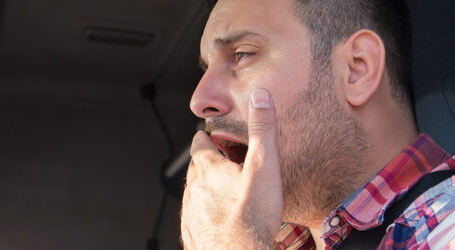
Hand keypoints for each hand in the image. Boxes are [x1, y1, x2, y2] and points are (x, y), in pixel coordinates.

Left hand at [181, 89, 281, 248]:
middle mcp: (192, 187)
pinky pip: (198, 214)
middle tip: (233, 164)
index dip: (212, 137)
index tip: (221, 138)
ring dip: (211, 187)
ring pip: (197, 191)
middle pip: (198, 166)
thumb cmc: (252, 217)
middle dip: (213, 162)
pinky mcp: (192, 231)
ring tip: (232, 191)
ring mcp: (190, 211)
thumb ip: (262, 130)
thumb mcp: (264, 167)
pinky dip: (209, 210)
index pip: (200, 141)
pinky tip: (226, 216)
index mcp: (207, 167)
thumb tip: (260, 97)